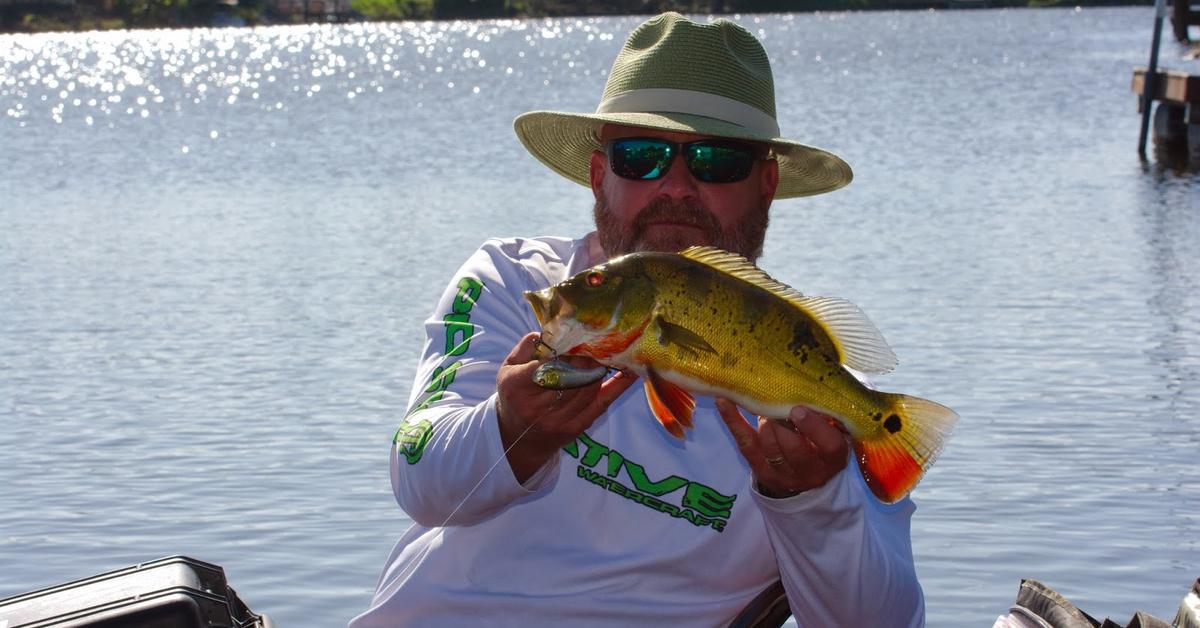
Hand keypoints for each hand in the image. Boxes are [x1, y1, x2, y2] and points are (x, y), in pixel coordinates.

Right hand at [496, 333, 637, 482]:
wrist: (517, 438)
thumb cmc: (515, 394)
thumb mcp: (508, 368)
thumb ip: (526, 347)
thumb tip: (550, 332)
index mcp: (516, 387)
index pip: (542, 366)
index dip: (562, 352)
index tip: (575, 339)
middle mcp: (535, 407)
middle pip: (569, 378)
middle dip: (586, 358)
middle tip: (598, 341)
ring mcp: (556, 420)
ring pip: (587, 390)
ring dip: (600, 369)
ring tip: (609, 351)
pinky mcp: (574, 429)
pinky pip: (601, 405)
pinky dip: (617, 387)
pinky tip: (629, 372)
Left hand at [715, 398, 848, 497]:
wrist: (805, 477)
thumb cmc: (821, 442)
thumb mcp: (834, 431)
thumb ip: (827, 412)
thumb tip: (809, 380)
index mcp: (834, 459)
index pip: (830, 445)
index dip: (813, 427)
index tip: (798, 409)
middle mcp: (812, 471)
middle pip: (794, 448)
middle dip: (782, 423)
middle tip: (777, 403)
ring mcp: (784, 475)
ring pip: (770, 447)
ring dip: (765, 422)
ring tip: (764, 404)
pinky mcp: (762, 472)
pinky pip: (745, 444)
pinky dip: (733, 421)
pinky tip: (724, 401)